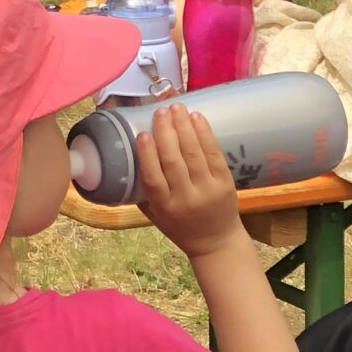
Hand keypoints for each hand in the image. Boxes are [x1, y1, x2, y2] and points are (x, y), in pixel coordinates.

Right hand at [137, 102, 241, 260]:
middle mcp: (186, 199)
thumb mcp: (155, 214)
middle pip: (174, 162)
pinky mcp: (225, 183)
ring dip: (184, 127)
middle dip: (167, 133)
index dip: (148, 155)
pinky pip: (214, 154)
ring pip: (194, 154)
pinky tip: (197, 118)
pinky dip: (205, 134)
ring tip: (177, 108)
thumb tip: (126, 155)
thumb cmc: (179, 227)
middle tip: (160, 111)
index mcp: (164, 207)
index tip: (142, 133)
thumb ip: (142, 190)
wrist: (216, 243)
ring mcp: (208, 190)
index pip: (154, 179)